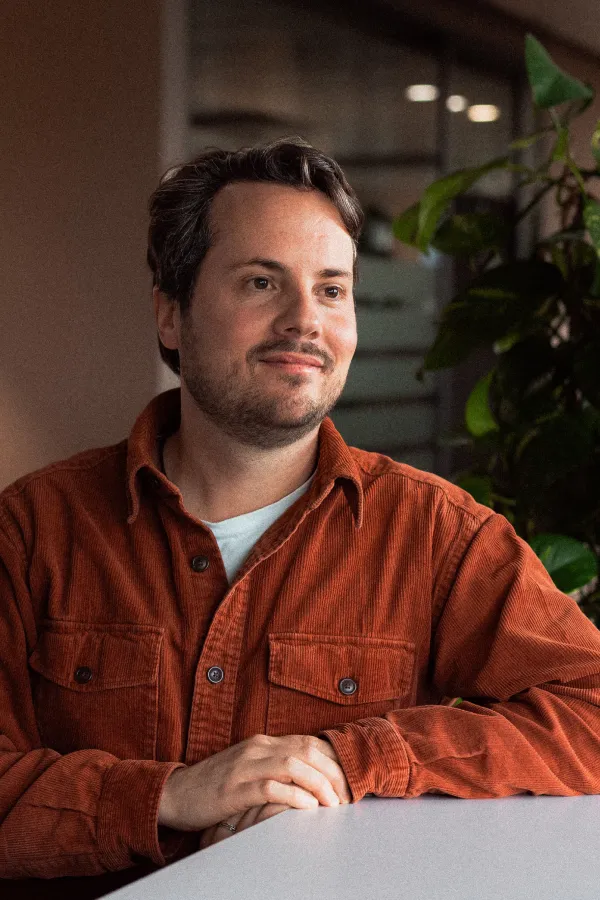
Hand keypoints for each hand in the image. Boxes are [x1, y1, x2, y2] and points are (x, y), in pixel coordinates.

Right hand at [198, 740, 349, 849]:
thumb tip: (310, 778)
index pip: (308, 742)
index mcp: (262, 742)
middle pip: (307, 750)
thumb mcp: (248, 768)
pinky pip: (271, 787)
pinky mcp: (235, 788)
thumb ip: (274, 767)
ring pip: (294, 765)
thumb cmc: (215, 786)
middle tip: (346, 797)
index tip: (347, 783)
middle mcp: (257, 748)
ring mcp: (245, 766)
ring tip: (332, 803)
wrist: (176, 793)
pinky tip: (307, 807)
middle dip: (333, 773)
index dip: (332, 761)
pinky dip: (294, 796)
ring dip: (319, 784)